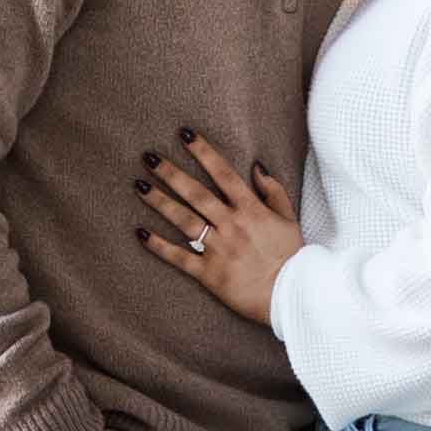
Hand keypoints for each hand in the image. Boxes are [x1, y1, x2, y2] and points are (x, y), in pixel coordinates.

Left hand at [133, 129, 304, 325]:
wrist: (290, 296)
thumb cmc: (291, 256)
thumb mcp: (289, 218)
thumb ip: (273, 190)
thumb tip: (256, 166)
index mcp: (250, 210)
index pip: (223, 173)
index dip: (204, 152)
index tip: (185, 134)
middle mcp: (231, 225)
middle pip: (196, 194)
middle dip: (171, 173)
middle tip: (149, 157)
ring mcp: (218, 249)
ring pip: (183, 220)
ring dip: (160, 202)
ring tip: (139, 185)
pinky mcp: (208, 273)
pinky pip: (179, 257)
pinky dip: (159, 246)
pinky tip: (140, 233)